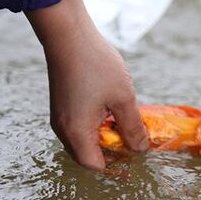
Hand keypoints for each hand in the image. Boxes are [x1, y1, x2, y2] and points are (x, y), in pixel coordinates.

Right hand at [25, 0, 148, 169]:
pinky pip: (80, 125)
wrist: (68, 34)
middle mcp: (63, 129)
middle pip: (88, 155)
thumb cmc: (96, 65)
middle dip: (113, 150)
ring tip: (125, 119)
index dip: (117, 164)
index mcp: (76, 132)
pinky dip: (97, 124)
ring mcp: (60, 117)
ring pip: (85, 139)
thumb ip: (133, 127)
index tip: (136, 152)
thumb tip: (140, 148)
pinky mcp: (61, 105)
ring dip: (106, 135)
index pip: (95, 165)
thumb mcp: (123, 98)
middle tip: (134, 136)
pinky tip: (112, 107)